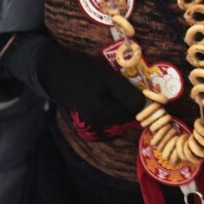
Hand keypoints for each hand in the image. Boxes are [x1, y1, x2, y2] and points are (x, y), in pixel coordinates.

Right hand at [27, 46, 143, 131]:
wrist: (56, 75)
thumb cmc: (83, 73)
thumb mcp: (107, 77)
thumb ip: (127, 93)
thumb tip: (147, 106)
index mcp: (102, 116)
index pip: (133, 114)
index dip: (140, 101)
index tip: (142, 89)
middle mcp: (95, 128)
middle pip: (126, 119)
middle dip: (130, 104)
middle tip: (126, 87)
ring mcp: (90, 130)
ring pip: (118, 121)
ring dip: (122, 108)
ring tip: (114, 92)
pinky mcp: (87, 128)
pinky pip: (108, 123)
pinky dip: (112, 113)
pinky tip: (107, 100)